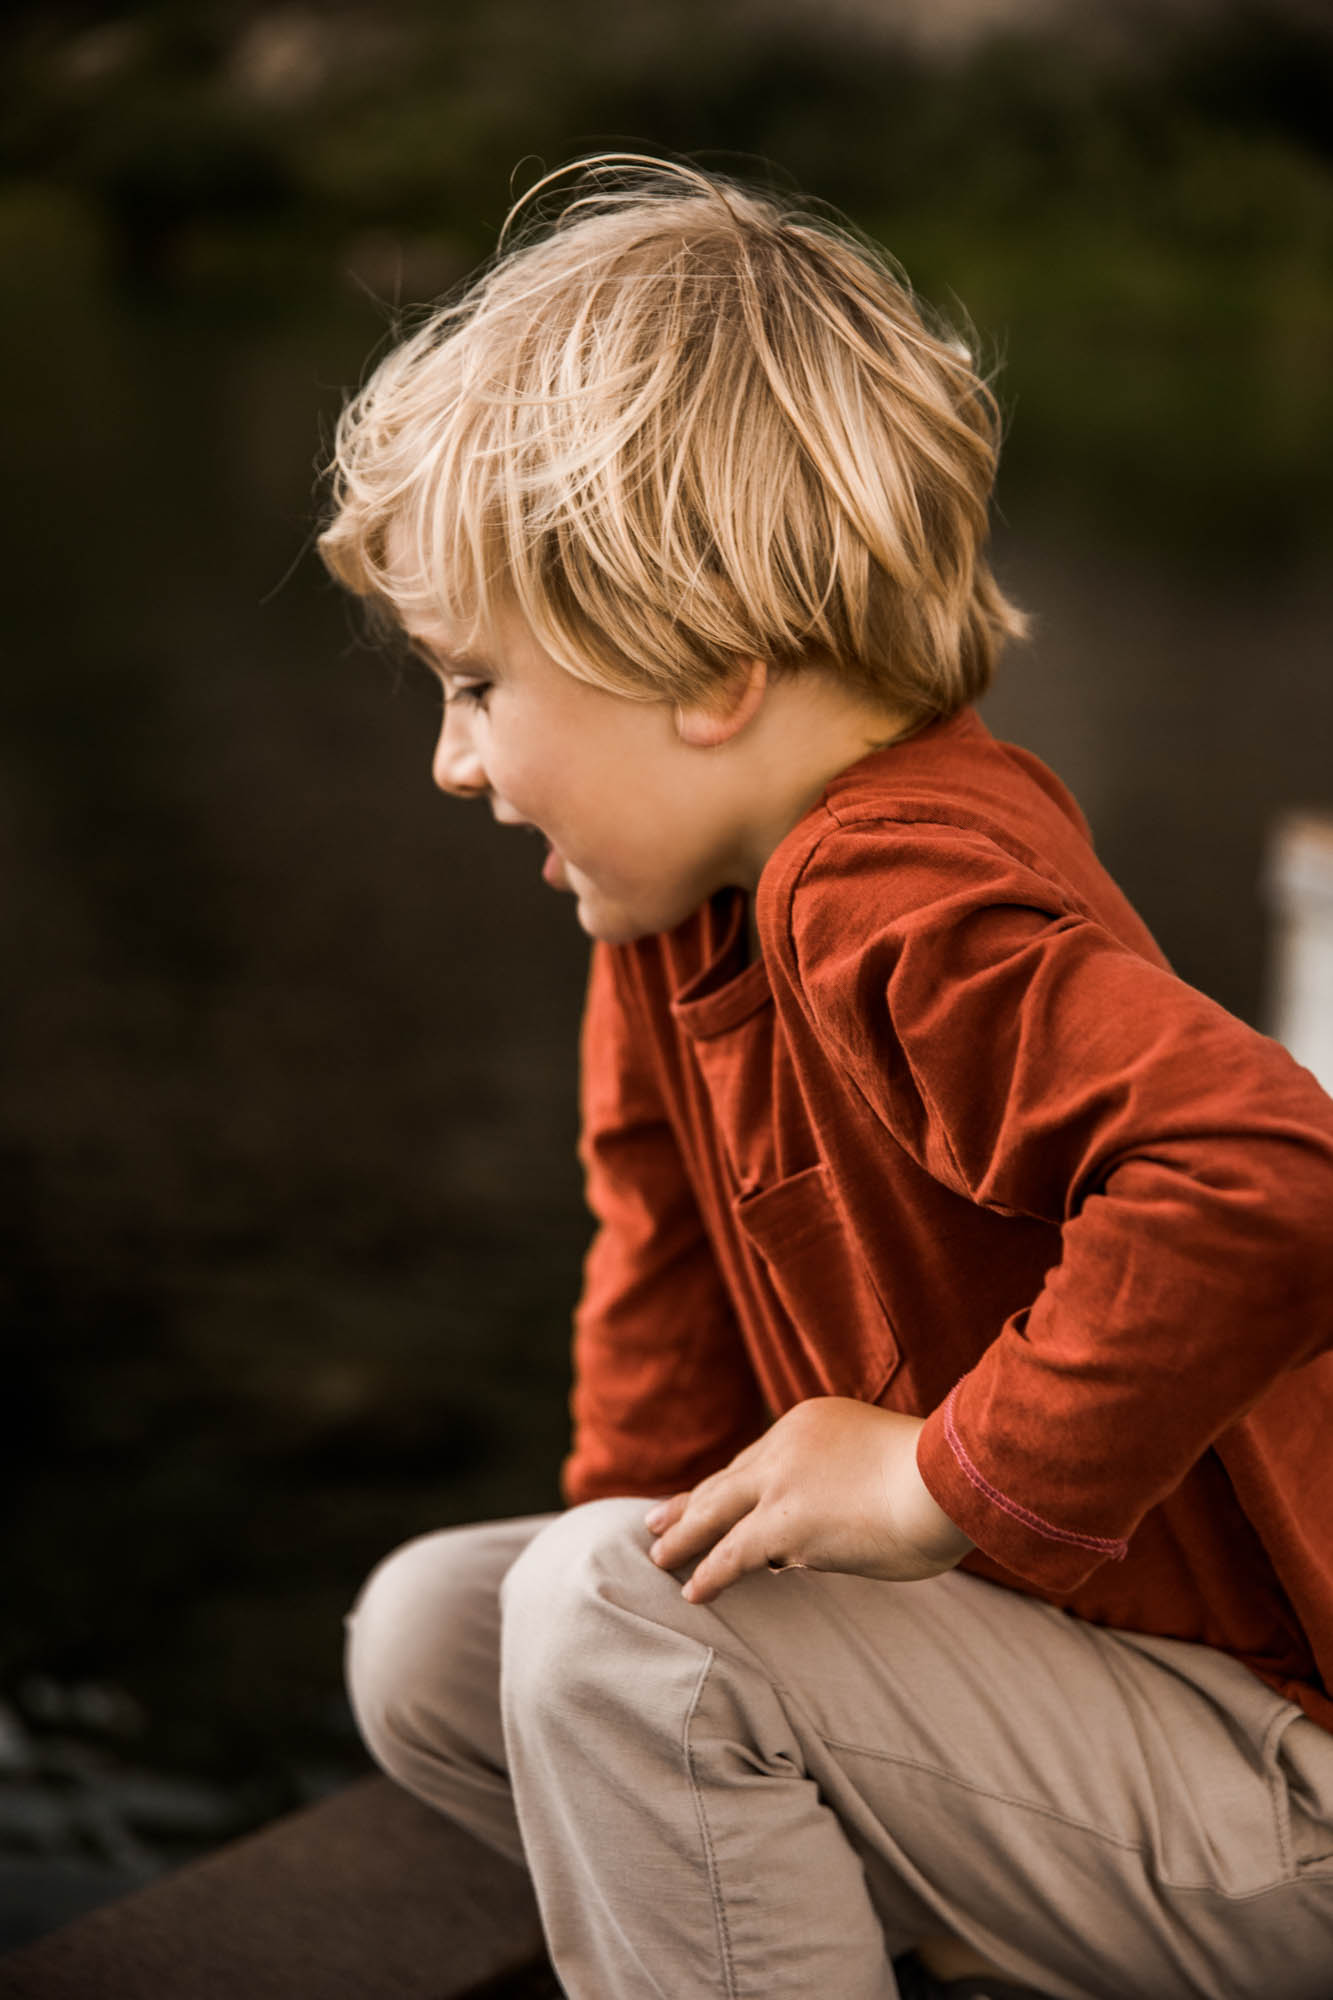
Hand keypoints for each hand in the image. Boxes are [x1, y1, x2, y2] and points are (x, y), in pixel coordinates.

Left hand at [644, 1396, 973, 1604]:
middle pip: (725, 1479)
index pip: (761, 1459)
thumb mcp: (887, 1462)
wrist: (946, 1480)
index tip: (713, 1497)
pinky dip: (710, 1573)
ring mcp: (779, 1483)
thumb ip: (854, 1485)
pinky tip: (695, 1591)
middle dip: (689, 1502)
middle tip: (656, 1518)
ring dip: (684, 1536)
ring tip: (659, 1556)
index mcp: (812, 1423)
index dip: (734, 1484)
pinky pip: (730, 1554)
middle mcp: (786, 1446)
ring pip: (714, 1512)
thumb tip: (839, 1525)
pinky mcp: (781, 1524)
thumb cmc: (941, 1481)